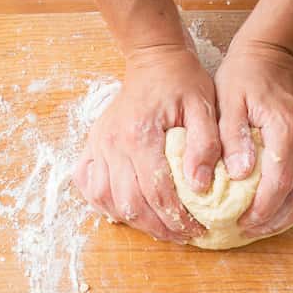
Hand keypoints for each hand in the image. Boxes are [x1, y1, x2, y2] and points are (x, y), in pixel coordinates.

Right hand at [73, 46, 220, 242]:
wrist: (153, 58)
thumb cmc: (181, 81)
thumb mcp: (204, 106)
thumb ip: (204, 145)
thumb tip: (199, 186)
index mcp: (141, 135)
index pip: (158, 192)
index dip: (178, 218)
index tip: (197, 229)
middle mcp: (114, 144)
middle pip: (131, 203)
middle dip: (158, 228)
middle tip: (182, 235)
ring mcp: (99, 145)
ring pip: (106, 200)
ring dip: (132, 221)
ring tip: (158, 228)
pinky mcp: (93, 145)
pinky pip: (87, 184)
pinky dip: (103, 203)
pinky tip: (125, 210)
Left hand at [214, 40, 292, 238]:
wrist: (270, 58)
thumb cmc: (243, 80)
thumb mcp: (226, 103)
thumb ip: (231, 138)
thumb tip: (240, 173)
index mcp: (286, 128)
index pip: (280, 183)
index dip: (262, 210)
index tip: (242, 222)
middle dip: (277, 220)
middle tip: (252, 229)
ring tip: (272, 223)